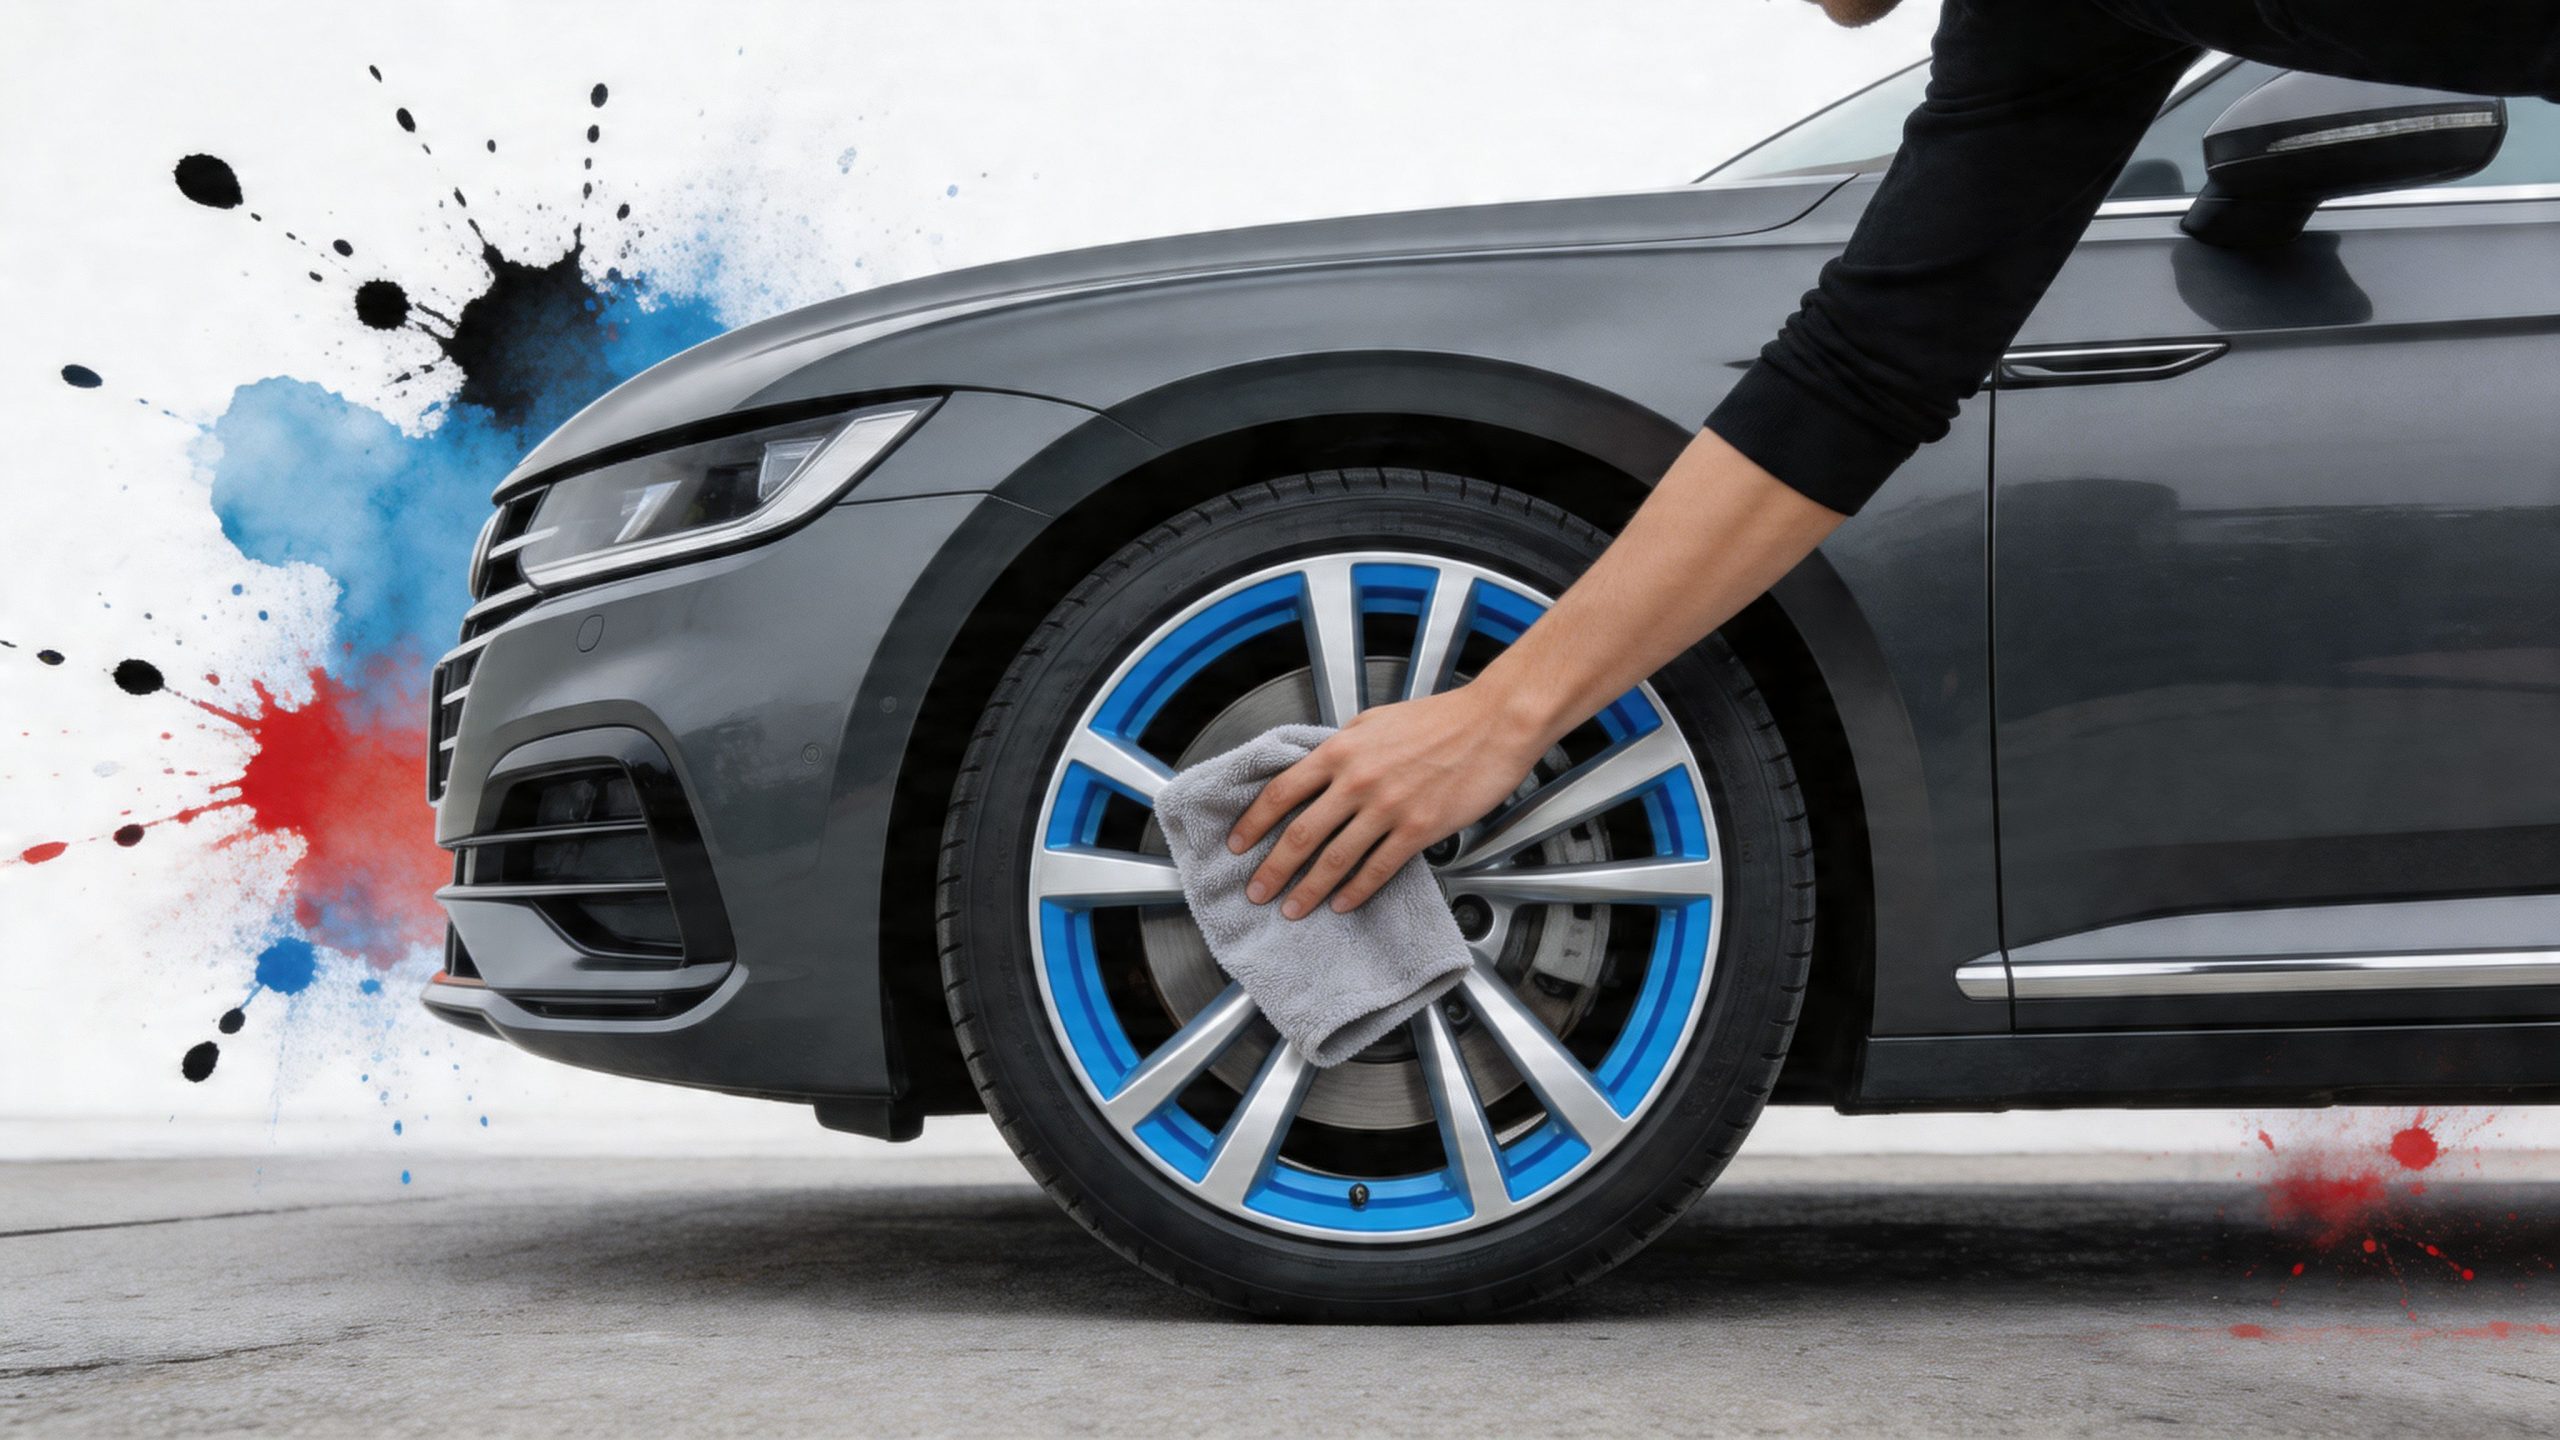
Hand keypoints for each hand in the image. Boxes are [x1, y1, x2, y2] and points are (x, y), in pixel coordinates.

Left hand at [1227, 685, 1546, 918]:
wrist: (1493, 723)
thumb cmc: (1440, 719)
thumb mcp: (1374, 721)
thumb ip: (1342, 748)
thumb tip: (1317, 769)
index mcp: (1341, 751)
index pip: (1282, 792)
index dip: (1254, 822)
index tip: (1238, 843)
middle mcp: (1358, 781)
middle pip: (1301, 834)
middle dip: (1273, 869)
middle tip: (1256, 891)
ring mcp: (1388, 807)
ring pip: (1336, 858)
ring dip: (1309, 889)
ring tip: (1293, 908)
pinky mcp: (1419, 830)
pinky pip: (1378, 868)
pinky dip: (1356, 891)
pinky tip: (1343, 903)